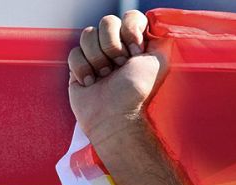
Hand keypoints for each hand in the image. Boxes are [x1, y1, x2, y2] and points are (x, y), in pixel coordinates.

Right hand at [68, 11, 163, 145]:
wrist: (115, 117)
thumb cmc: (137, 91)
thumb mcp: (160, 61)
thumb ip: (161, 37)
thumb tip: (153, 24)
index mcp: (137, 43)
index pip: (130, 16)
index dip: (130, 32)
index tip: (136, 53)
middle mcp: (117, 47)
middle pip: (107, 22)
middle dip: (113, 46)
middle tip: (119, 67)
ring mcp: (96, 56)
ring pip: (87, 34)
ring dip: (98, 58)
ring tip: (105, 76)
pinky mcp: (78, 67)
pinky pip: (74, 52)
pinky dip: (82, 69)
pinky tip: (91, 83)